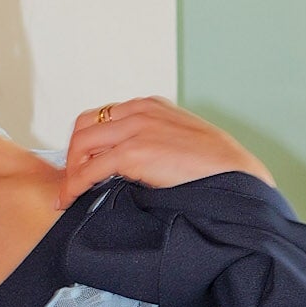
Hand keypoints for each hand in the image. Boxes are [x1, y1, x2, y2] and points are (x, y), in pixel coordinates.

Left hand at [59, 97, 267, 207]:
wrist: (237, 175)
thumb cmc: (218, 167)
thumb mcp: (182, 142)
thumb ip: (157, 143)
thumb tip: (137, 167)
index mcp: (151, 106)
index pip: (103, 116)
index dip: (87, 141)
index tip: (82, 165)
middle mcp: (139, 111)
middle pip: (84, 125)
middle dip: (73, 154)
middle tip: (72, 180)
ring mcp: (135, 129)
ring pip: (81, 144)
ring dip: (70, 170)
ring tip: (68, 194)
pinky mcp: (134, 153)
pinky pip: (89, 169)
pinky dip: (74, 185)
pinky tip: (71, 200)